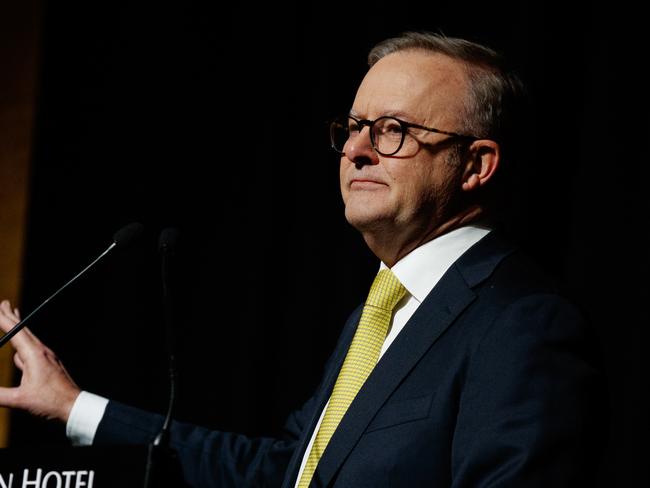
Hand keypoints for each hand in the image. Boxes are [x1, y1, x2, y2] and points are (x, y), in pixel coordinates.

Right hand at [0, 299, 80, 422]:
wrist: (74, 406)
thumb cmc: (50, 402)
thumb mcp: (19, 400)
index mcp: (34, 355)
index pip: (15, 332)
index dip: (4, 319)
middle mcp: (42, 352)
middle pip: (24, 329)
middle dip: (13, 315)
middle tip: (4, 302)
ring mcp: (47, 357)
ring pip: (28, 338)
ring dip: (18, 327)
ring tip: (12, 317)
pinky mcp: (49, 365)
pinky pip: (32, 349)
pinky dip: (23, 342)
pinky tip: (18, 349)